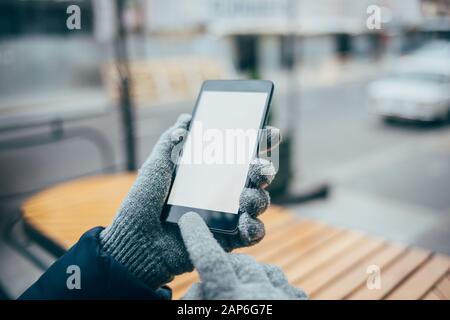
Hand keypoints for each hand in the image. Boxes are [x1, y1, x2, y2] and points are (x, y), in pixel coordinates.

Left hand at [99, 114, 280, 288]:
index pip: (239, 154)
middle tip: (260, 169)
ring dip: (259, 197)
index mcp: (208, 172)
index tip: (268, 133)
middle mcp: (222, 192)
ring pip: (258, 202)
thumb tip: (185, 119)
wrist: (136, 240)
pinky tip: (246, 222)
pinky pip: (252, 233)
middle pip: (255, 177)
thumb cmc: (143, 202)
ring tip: (246, 198)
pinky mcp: (228, 238)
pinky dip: (255, 228)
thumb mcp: (155, 167)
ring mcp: (227, 215)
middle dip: (264, 170)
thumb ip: (170, 142)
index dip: (258, 142)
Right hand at [179, 212, 306, 299]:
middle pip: (242, 262)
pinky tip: (269, 296)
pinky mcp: (298, 302)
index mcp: (230, 297)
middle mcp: (259, 293)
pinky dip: (275, 287)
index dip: (197, 237)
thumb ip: (197, 300)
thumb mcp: (207, 317)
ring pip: (266, 270)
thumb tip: (195, 287)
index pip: (210, 258)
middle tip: (223, 279)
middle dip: (230, 265)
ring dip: (254, 275)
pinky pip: (287, 286)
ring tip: (245, 289)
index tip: (189, 218)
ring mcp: (281, 295)